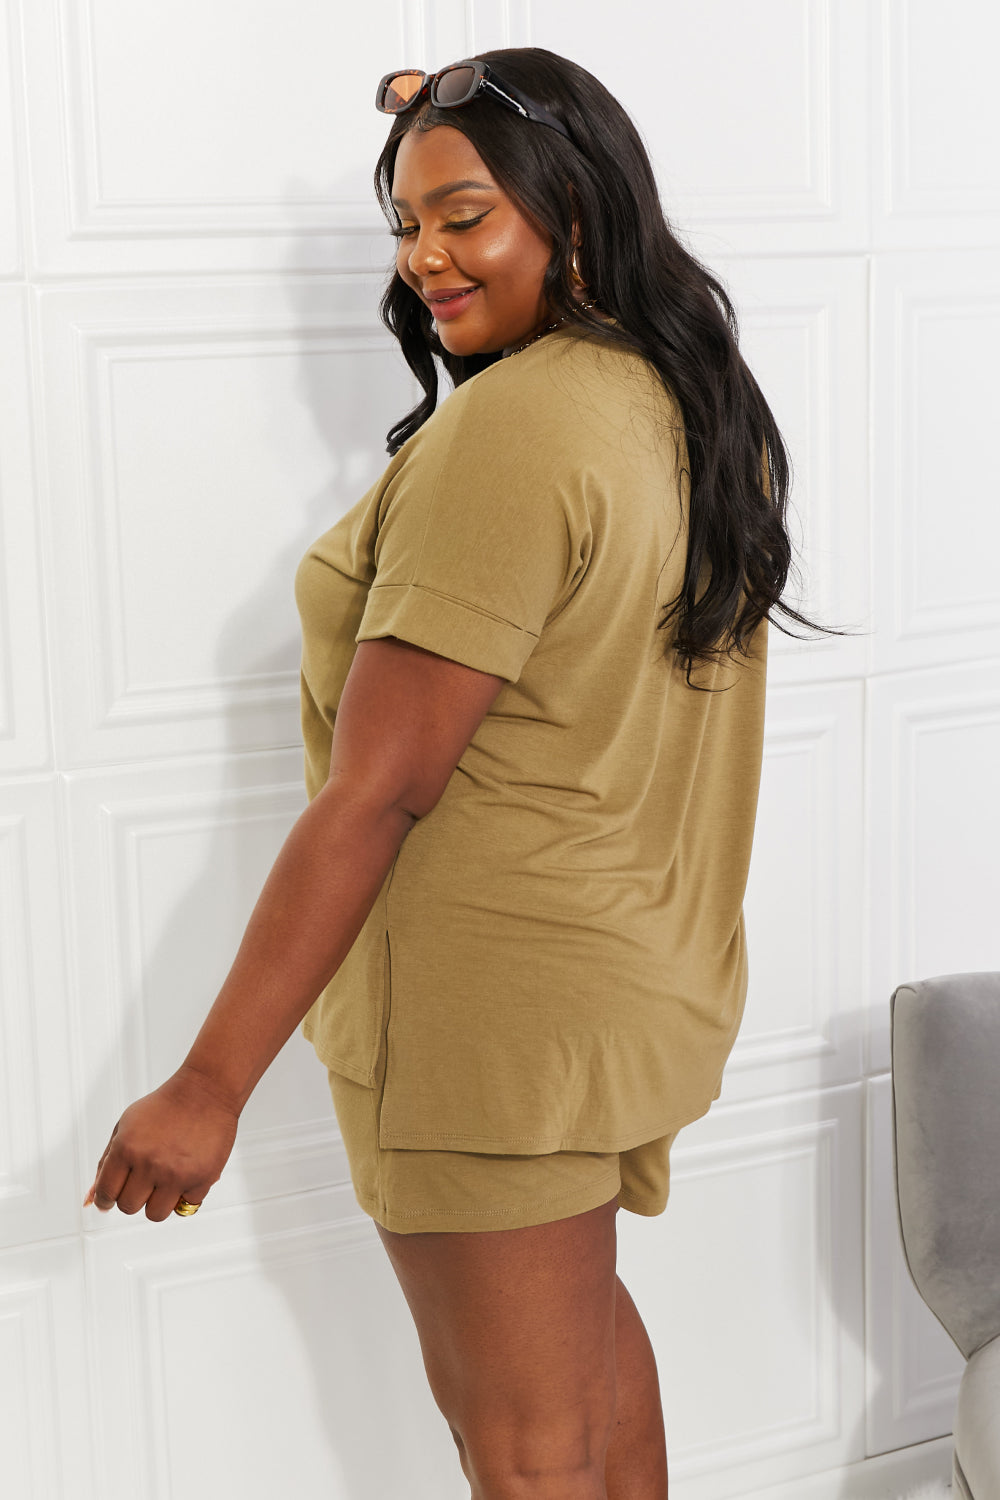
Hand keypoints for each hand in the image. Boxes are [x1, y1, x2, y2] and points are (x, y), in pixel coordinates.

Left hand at [84, 1067, 238, 1221]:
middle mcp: (150, 1163)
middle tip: (143, 1179)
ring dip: (157, 1202)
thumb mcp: (125, 1126)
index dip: (106, 1198)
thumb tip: (90, 1200)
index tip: (112, 1197)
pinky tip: (187, 1173)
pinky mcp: (202, 1179)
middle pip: (128, 1207)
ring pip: (155, 1214)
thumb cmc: (165, 1106)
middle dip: (133, 1196)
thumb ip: (105, 1163)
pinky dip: (185, 1194)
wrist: (206, 1091)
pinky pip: (185, 1206)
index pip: (105, 1194)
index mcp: (126, 1148)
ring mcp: (177, 1174)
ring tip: (164, 1181)